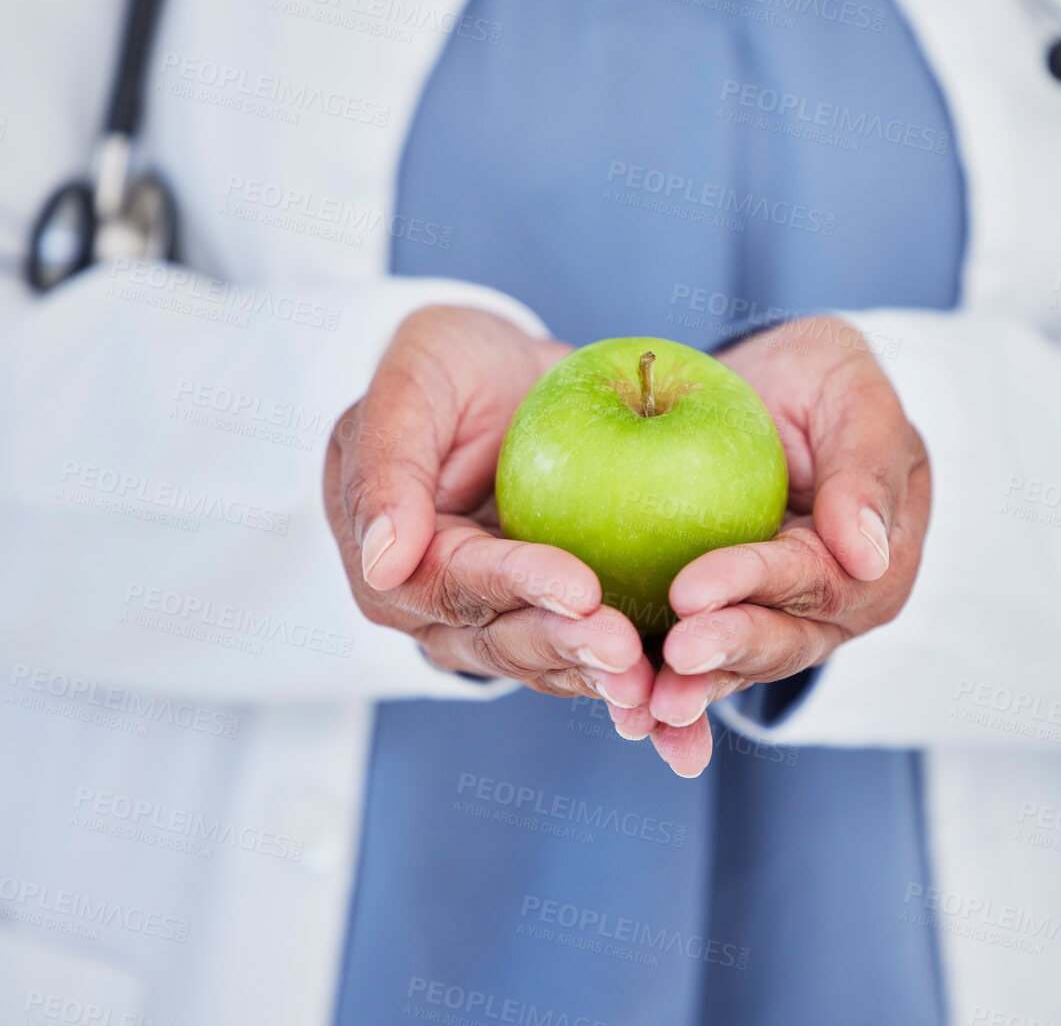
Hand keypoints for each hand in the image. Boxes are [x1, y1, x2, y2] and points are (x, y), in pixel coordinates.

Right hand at [324, 305, 650, 706]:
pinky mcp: (555, 623)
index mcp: (391, 563)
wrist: (511, 378)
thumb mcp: (412, 381)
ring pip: (550, 663)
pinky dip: (635, 676)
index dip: (518, 588)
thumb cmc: (451, 364)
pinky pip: (592, 657)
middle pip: (503, 640)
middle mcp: (439, 611)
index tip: (582, 588)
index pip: (455, 583)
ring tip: (656, 681)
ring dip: (601, 678)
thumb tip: (382, 563)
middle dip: (568, 648)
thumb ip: (388, 466)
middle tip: (630, 652)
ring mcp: (498, 624)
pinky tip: (678, 696)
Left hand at [610, 317, 930, 776]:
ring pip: (737, 666)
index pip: (816, 576)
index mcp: (877, 559)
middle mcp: (831, 608)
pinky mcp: (721, 627)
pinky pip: (693, 666)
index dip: (754, 584)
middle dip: (725, 652)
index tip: (689, 590)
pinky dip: (662, 692)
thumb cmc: (812, 377)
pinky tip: (628, 717)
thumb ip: (864, 462)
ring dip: (695, 690)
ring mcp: (776, 624)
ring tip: (646, 709)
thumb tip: (869, 557)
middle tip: (671, 658)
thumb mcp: (848, 385)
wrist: (758, 390)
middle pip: (781, 638)